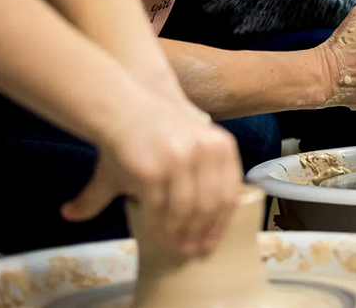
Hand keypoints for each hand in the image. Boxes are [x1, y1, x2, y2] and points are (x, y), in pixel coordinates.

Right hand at [60, 99, 241, 254]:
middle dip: (201, 232)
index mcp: (221, 146)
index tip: (213, 239)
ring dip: (179, 233)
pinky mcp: (152, 171)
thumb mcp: (193, 143)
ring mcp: (179, 161)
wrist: (122, 108)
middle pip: (210, 206)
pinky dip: (158, 226)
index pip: (230, 193)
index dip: (222, 221)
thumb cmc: (158, 131)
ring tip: (174, 245)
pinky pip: (159, 209)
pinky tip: (155, 232)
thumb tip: (233, 204)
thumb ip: (211, 174)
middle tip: (191, 249)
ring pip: (185, 211)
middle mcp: (205, 152)